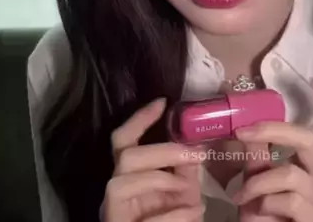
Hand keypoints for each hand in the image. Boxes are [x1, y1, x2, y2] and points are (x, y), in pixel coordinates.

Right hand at [100, 98, 204, 221]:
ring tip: (191, 191)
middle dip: (163, 151)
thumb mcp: (183, 192)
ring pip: (120, 182)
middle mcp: (117, 191)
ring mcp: (114, 212)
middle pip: (125, 157)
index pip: (123, 140)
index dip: (139, 119)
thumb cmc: (172, 219)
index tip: (163, 102)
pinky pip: (142, 219)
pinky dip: (173, 214)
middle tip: (198, 153)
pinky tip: (196, 213)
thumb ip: (185, 169)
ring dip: (162, 181)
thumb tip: (194, 144)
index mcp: (130, 175)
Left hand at [234, 79, 312, 220]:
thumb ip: (259, 160)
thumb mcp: (263, 183)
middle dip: (273, 130)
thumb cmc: (274, 216)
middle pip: (309, 140)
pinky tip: (254, 217)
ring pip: (288, 174)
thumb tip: (246, 131)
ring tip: (239, 199)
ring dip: (256, 184)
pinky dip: (262, 207)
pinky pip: (286, 201)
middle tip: (243, 132)